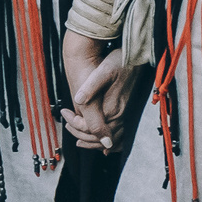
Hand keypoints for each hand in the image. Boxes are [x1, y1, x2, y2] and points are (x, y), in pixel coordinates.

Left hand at [60, 29, 136, 150]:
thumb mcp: (103, 71)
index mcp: (112, 107)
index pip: (91, 128)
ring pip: (111, 139)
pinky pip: (120, 135)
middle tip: (67, 126)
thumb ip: (91, 87)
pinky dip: (111, 142)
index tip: (65, 113)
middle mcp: (120, 114)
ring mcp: (125, 114)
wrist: (136, 56)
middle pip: (100, 138)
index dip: (75, 124)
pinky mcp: (126, 111)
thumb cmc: (120, 61)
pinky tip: (105, 145)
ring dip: (94, 142)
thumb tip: (78, 100)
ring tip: (80, 140)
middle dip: (82, 136)